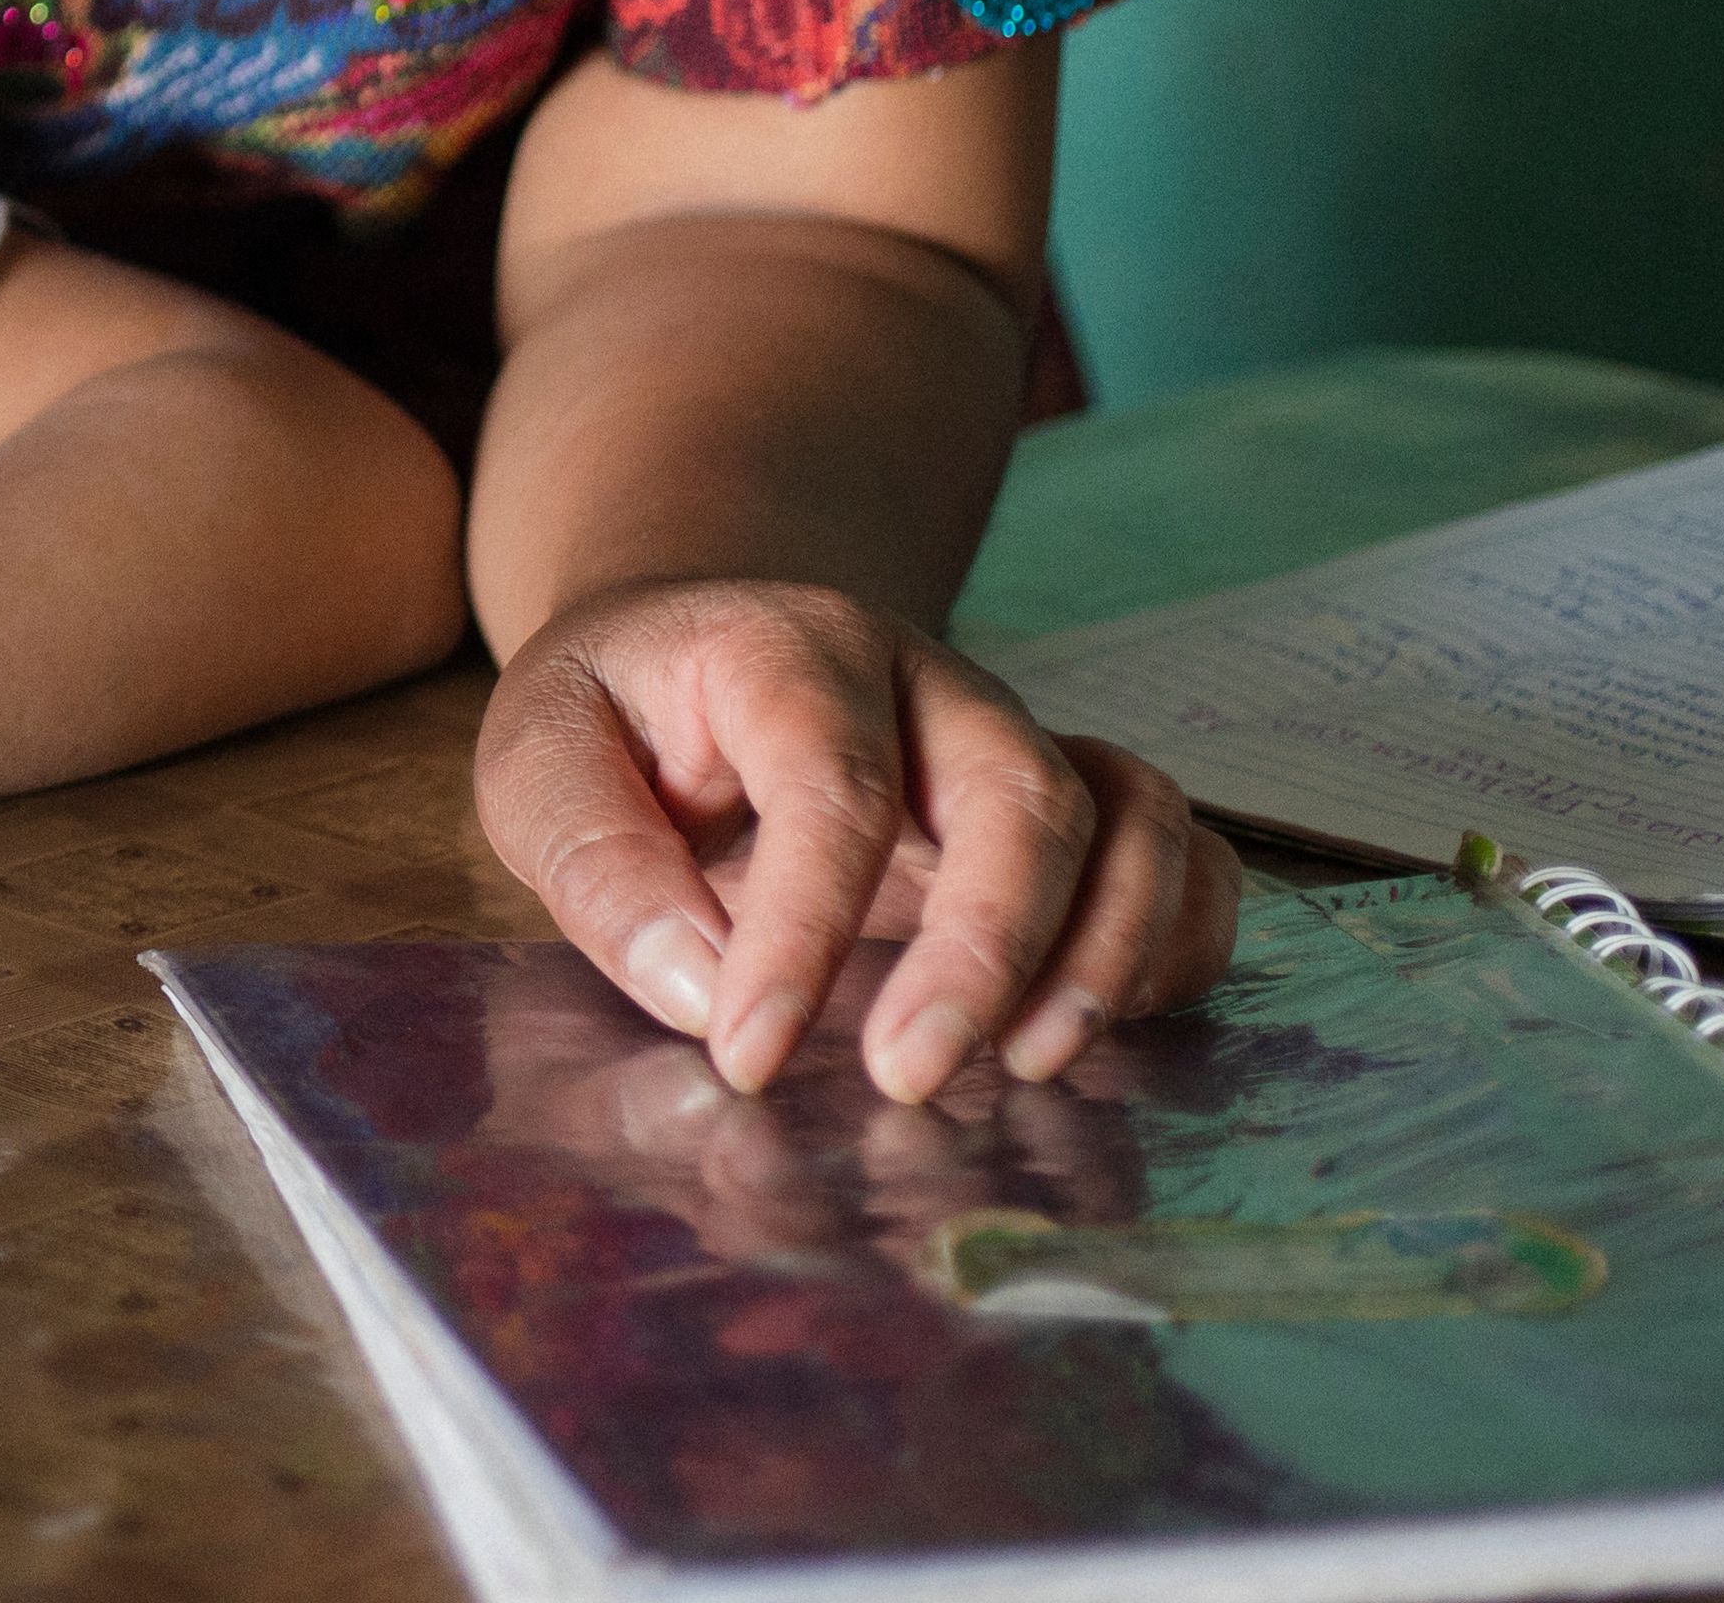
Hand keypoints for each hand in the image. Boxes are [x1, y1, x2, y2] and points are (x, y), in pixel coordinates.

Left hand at [478, 575, 1238, 1107]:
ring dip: (1104, 948)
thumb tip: (693, 989)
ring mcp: (1017, 738)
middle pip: (1020, 792)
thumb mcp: (540, 757)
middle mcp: (932, 685)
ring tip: (1030, 1068)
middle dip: (986, 948)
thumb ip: (596, 862)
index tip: (749, 1056)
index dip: (799, 933)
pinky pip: (1182, 852)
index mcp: (792, 651)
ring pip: (1130, 813)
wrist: (696, 645)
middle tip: (910, 1079)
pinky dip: (1177, 939)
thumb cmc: (621, 716)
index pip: (829, 787)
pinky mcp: (1072, 804)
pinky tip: (1102, 1027)